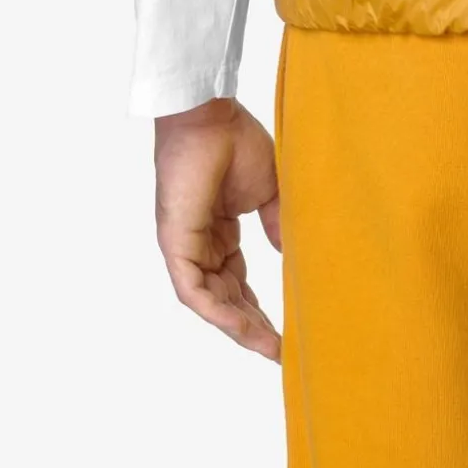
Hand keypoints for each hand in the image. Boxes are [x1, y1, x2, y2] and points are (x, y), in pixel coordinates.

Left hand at [153, 96, 282, 360]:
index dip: (261, 308)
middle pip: (227, 299)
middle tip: (281, 350)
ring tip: (270, 347)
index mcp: (219, 232)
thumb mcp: (268, 190)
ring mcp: (186, 248)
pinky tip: (243, 329)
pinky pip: (194, 292)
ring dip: (240, 327)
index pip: (239, 282)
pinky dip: (218, 313)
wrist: (210, 117)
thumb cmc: (235, 142)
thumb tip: (292, 255)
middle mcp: (200, 245)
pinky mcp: (175, 245)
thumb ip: (276, 224)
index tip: (287, 330)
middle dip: (253, 326)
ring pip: (211, 303)